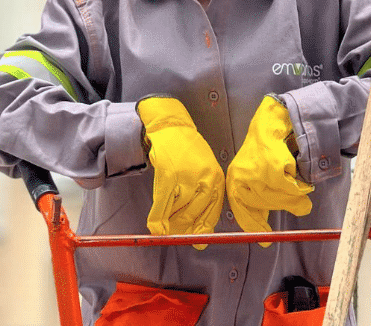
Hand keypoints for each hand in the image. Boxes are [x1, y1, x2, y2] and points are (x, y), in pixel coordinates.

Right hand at [137, 97, 224, 247]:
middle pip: (193, 214)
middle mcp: (205, 178)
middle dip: (182, 227)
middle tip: (173, 232)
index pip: (212, 213)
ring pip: (177, 210)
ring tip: (163, 223)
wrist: (171, 128)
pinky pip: (162, 204)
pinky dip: (157, 218)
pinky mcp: (168, 175)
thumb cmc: (187, 153)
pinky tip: (154, 226)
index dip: (202, 230)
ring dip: (168, 221)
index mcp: (216, 179)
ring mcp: (187, 176)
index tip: (197, 243)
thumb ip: (203, 200)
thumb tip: (200, 237)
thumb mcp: (203, 173)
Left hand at [226, 95, 313, 246]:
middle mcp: (240, 177)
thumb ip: (261, 203)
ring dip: (294, 193)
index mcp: (234, 181)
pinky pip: (290, 187)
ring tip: (300, 184)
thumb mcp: (259, 178)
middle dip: (284, 203)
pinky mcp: (271, 167)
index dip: (255, 226)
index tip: (266, 240)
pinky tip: (298, 174)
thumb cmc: (267, 150)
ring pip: (280, 197)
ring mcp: (255, 172)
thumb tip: (265, 237)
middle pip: (265, 204)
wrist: (275, 120)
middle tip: (298, 202)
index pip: (242, 210)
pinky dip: (299, 184)